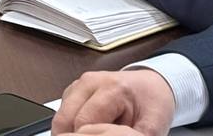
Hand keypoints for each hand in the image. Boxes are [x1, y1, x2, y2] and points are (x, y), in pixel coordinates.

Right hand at [51, 70, 174, 135]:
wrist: (151, 86)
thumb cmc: (151, 104)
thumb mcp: (151, 127)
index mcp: (112, 88)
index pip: (83, 121)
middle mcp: (90, 82)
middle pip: (65, 119)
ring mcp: (79, 84)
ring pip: (60, 117)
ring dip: (71, 131)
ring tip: (93, 135)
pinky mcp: (73, 90)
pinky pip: (62, 113)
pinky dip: (71, 125)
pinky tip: (89, 128)